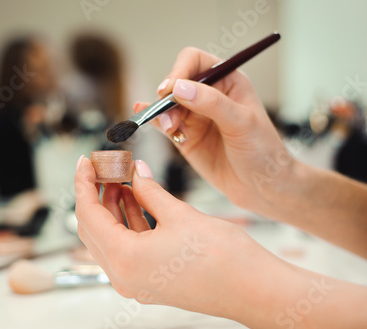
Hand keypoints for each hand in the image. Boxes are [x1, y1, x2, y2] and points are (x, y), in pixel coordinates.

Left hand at [74, 157, 303, 328]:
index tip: (85, 161)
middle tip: (105, 167)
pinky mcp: (150, 281)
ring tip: (122, 179)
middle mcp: (124, 276)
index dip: (84, 183)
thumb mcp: (180, 215)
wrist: (255, 290)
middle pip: (94, 228)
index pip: (88, 214)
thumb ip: (150, 191)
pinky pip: (128, 248)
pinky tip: (137, 199)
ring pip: (110, 238)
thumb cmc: (224, 258)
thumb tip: (135, 173)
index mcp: (125, 259)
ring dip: (113, 208)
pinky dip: (128, 223)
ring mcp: (136, 282)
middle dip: (96, 194)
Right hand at [139, 47, 293, 213]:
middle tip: (169, 118)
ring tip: (168, 129)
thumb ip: (211, 103)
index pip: (194, 61)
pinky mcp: (185, 136)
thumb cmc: (263, 151)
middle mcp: (209, 94)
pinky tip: (144, 118)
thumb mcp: (242, 123)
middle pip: (175, 83)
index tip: (170, 90)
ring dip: (161, 114)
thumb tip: (179, 88)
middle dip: (168, 99)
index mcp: (227, 80)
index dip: (179, 71)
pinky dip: (153, 121)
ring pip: (167, 105)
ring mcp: (195, 115)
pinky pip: (163, 123)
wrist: (262, 188)